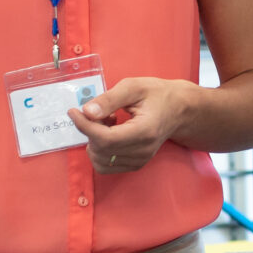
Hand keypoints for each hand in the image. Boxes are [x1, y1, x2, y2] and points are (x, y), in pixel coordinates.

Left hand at [71, 78, 194, 174]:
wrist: (179, 109)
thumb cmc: (157, 94)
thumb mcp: (133, 87)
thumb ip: (109, 99)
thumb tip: (86, 112)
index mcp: (144, 131)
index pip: (106, 139)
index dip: (84, 126)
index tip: (73, 111)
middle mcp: (143, 151)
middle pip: (101, 150)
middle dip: (89, 130)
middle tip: (97, 111)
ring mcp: (140, 160)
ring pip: (100, 161)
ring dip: (94, 141)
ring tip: (106, 121)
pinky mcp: (135, 164)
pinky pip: (106, 166)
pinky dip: (100, 150)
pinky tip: (110, 133)